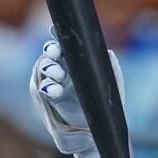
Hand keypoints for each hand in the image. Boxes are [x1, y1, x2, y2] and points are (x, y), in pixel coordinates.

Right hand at [29, 29, 124, 157]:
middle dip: (50, 50)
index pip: (65, 45)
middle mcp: (63, 69)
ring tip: (57, 74)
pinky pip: (45, 90)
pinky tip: (53, 90)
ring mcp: (55, 83)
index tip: (55, 31)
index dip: (58, 36)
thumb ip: (112, 68)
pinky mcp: (51, 99)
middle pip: (51, 54)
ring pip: (45, 70)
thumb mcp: (112, 84)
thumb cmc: (105, 101)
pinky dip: (47, 88)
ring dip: (49, 69)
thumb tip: (109, 53)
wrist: (100, 126)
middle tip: (54, 52)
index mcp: (76, 61)